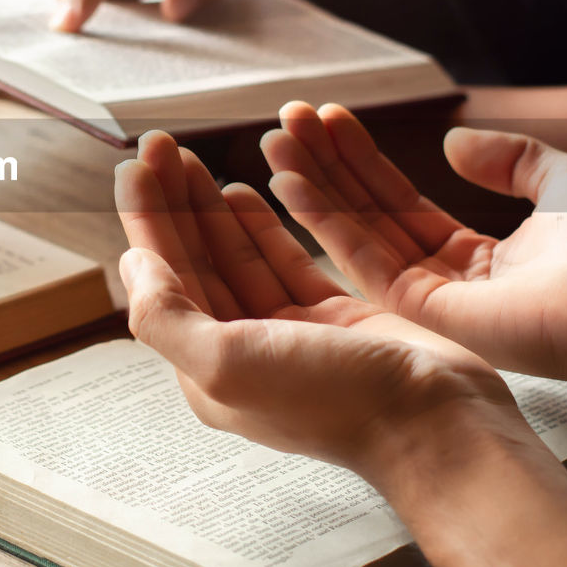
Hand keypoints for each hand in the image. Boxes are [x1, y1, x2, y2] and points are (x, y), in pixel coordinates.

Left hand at [115, 131, 514, 471]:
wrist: (434, 422)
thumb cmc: (333, 401)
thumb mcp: (226, 365)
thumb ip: (167, 316)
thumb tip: (132, 264)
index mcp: (206, 367)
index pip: (163, 278)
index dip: (146, 218)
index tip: (135, 164)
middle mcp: (243, 351)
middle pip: (196, 261)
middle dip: (173, 203)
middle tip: (159, 144)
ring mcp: (289, 333)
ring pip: (238, 256)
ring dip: (211, 208)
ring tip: (190, 159)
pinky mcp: (334, 318)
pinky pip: (285, 260)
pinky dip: (262, 226)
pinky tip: (242, 191)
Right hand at [261, 101, 566, 430]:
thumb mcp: (561, 176)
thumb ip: (507, 156)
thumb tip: (451, 142)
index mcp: (475, 255)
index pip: (400, 198)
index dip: (362, 157)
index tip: (328, 119)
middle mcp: (441, 276)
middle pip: (366, 210)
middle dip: (324, 165)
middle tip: (285, 123)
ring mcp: (423, 296)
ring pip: (352, 230)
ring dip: (309, 186)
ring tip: (274, 143)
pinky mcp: (413, 309)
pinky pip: (356, 255)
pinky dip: (319, 217)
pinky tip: (289, 183)